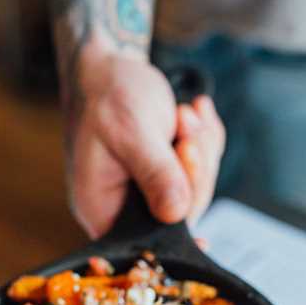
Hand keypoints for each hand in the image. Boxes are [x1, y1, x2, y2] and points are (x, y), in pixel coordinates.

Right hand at [68, 52, 224, 237]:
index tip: (199, 213)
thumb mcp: (131, 130)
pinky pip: (200, 171)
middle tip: (186, 126)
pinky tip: (195, 112)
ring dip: (201, 148)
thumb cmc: (107, 94)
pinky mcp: (165, 177)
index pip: (148, 238)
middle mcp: (123, 209)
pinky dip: (204, 141)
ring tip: (186, 112)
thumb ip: (155, 172)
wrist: (109, 66)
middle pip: (180, 214)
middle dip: (194, 168)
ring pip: (195, 190)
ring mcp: (146, 194)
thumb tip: (176, 212)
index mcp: (101, 209)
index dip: (178, 227)